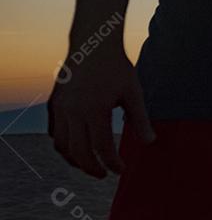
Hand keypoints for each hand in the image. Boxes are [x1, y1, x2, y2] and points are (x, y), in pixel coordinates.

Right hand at [47, 48, 154, 177]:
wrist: (93, 44)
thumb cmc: (117, 68)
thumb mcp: (133, 92)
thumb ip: (140, 119)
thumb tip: (150, 142)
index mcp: (95, 109)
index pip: (102, 147)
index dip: (112, 163)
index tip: (121, 170)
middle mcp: (73, 111)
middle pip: (78, 152)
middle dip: (91, 168)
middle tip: (103, 175)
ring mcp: (60, 107)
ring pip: (62, 145)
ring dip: (75, 160)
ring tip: (90, 164)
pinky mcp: (54, 103)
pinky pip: (54, 132)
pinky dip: (64, 145)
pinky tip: (77, 147)